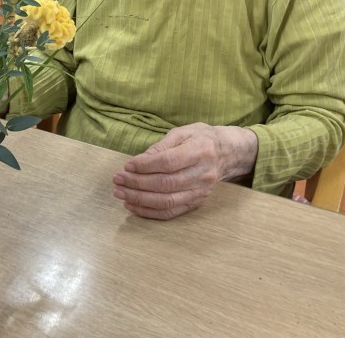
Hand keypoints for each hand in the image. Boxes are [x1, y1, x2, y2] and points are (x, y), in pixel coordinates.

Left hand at [112, 123, 257, 219]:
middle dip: (137, 183)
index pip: (168, 162)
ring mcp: (201, 191)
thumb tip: (138, 161)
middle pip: (165, 183)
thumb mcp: (182, 132)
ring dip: (140, 199)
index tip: (127, 165)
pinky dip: (150, 211)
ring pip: (167, 201)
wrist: (226, 153)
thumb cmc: (200, 138)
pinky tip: (133, 206)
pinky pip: (171, 212)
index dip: (145, 166)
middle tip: (117, 180)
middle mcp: (202, 174)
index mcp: (200, 151)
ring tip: (121, 194)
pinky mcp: (197, 203)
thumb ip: (161, 146)